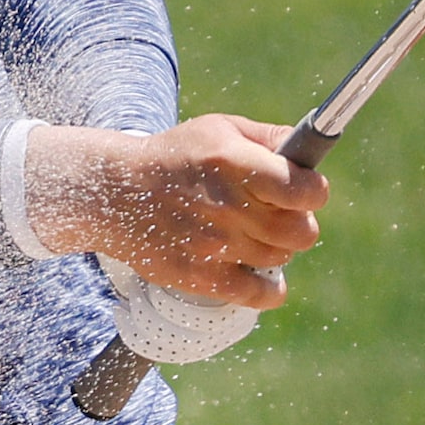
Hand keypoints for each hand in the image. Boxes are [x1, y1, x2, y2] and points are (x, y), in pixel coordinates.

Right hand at [23, 115, 330, 307]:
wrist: (111, 193)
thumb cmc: (173, 156)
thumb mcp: (217, 129)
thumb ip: (268, 136)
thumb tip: (309, 149)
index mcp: (235, 164)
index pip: (306, 190)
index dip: (312, 191)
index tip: (302, 190)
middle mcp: (228, 207)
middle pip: (302, 232)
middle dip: (297, 221)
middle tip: (276, 214)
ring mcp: (215, 246)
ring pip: (282, 259)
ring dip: (274, 247)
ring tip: (249, 234)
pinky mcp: (202, 277)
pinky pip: (262, 295)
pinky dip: (269, 288)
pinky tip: (255, 270)